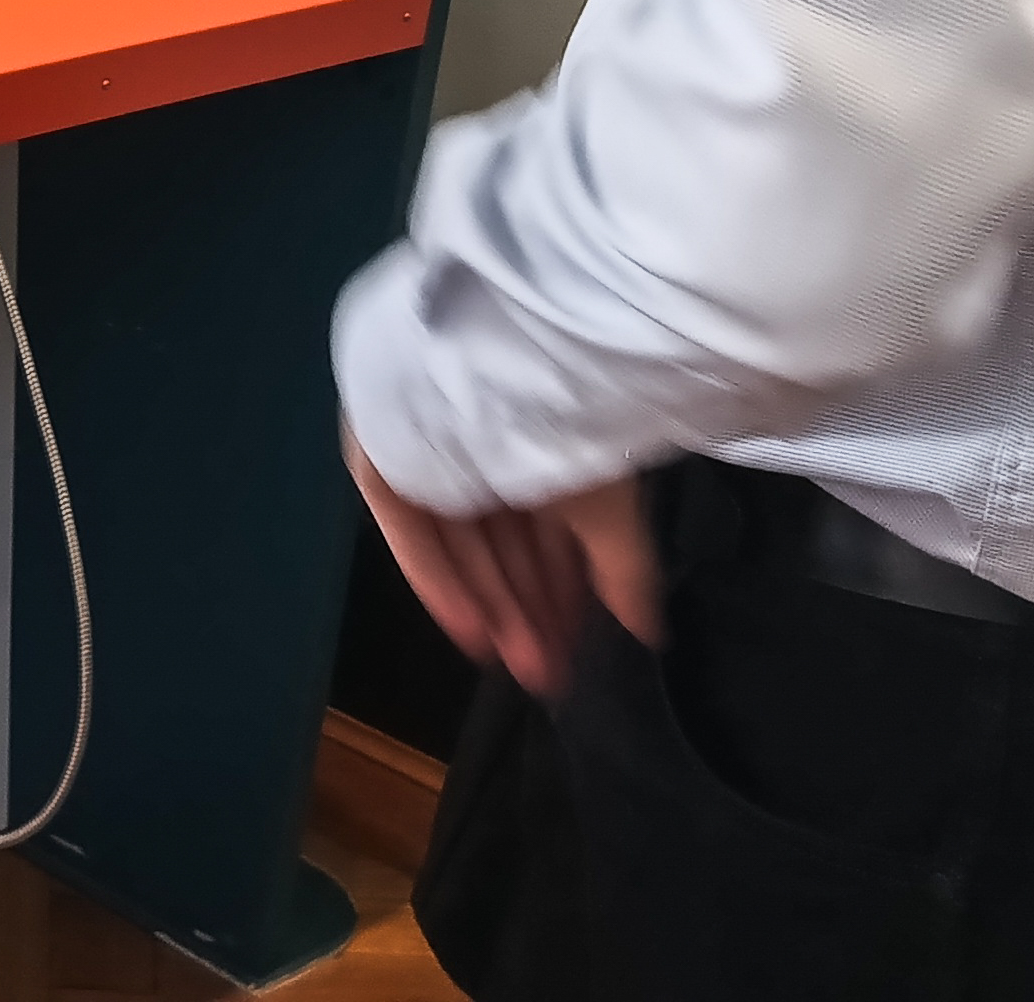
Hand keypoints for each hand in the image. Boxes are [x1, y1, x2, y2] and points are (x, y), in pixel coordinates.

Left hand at [341, 420, 660, 698]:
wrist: (508, 361)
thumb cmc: (570, 424)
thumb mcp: (608, 507)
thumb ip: (623, 573)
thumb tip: (651, 634)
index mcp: (535, 435)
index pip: (544, 528)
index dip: (562, 590)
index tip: (580, 647)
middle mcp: (480, 441)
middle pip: (502, 542)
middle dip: (528, 609)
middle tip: (550, 672)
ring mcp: (426, 447)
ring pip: (460, 541)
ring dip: (493, 605)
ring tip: (522, 667)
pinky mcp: (382, 453)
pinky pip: (408, 528)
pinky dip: (440, 580)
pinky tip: (474, 633)